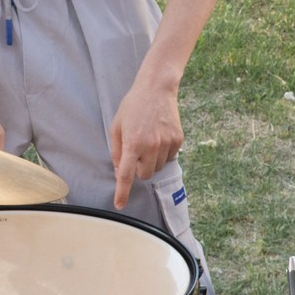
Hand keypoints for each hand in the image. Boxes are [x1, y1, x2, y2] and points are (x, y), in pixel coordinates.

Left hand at [109, 69, 183, 209]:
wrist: (156, 89)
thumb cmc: (133, 106)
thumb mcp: (117, 127)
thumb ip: (117, 151)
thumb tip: (121, 171)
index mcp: (133, 143)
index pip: (127, 175)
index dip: (122, 192)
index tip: (120, 204)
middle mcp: (151, 146)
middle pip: (145, 174)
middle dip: (139, 169)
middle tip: (137, 153)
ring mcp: (167, 143)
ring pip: (158, 167)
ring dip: (151, 161)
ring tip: (149, 141)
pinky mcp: (178, 140)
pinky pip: (169, 157)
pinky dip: (163, 153)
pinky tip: (159, 137)